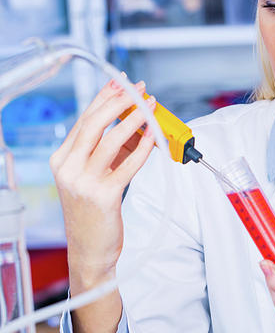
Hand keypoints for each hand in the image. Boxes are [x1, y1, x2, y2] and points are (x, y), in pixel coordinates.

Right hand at [50, 77, 156, 292]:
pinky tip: (154, 137)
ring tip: (150, 107)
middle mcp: (68, 169)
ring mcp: (83, 183)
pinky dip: (143, 148)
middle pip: (93, 124)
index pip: (84, 120)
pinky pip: (127, 165)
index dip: (104, 98)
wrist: (90, 251)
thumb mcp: (95, 177)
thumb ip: (110, 152)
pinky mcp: (103, 196)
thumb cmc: (94, 214)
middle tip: (138, 89)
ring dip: (134, 120)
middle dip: (118, 102)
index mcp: (62, 160)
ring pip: (110, 141)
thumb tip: (134, 125)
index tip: (120, 82)